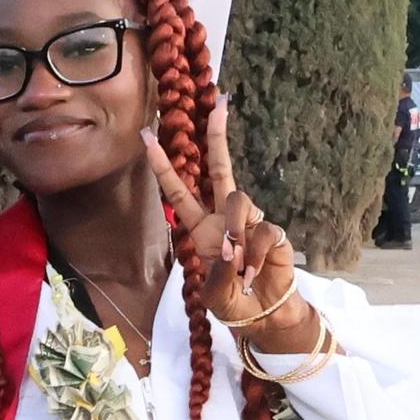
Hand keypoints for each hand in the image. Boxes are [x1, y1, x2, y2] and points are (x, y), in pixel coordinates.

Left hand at [146, 104, 308, 335]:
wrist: (263, 317)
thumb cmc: (231, 302)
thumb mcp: (213, 294)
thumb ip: (217, 271)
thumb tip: (232, 246)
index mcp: (199, 228)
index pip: (177, 191)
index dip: (163, 165)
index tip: (146, 136)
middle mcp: (224, 217)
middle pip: (220, 169)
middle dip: (218, 136)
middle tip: (219, 102)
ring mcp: (250, 221)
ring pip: (240, 202)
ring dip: (235, 234)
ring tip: (237, 267)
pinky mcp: (273, 232)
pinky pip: (263, 231)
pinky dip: (255, 256)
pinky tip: (253, 273)